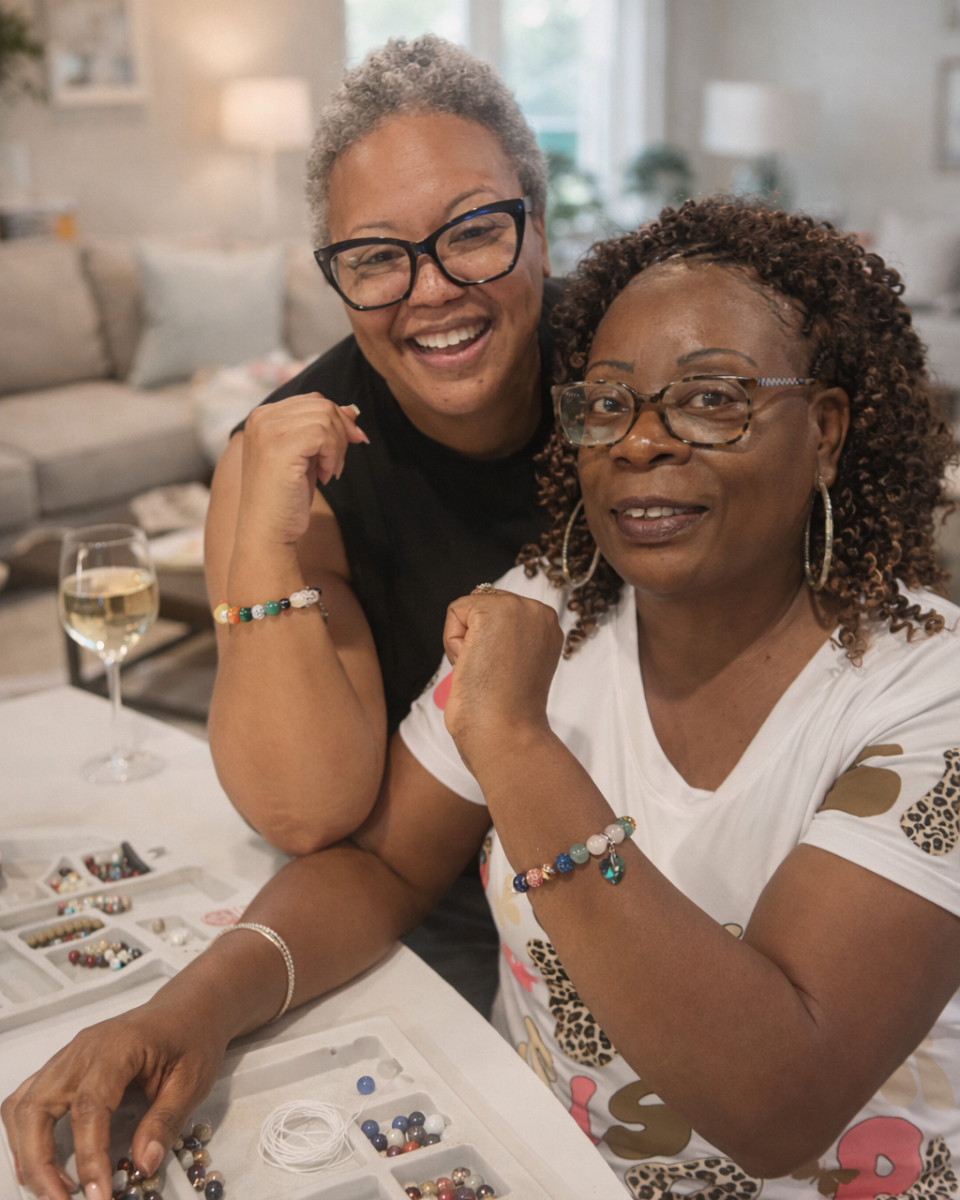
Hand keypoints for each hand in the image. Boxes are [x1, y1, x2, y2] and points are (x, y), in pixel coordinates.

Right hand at [1, 1000, 229, 1199]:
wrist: (188, 1007)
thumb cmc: (193, 1038)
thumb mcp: (193, 1080)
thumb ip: (165, 1122)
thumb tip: (142, 1166)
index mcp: (119, 1046)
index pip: (90, 1106)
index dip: (89, 1155)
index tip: (97, 1195)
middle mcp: (83, 1048)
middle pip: (39, 1106)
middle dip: (40, 1161)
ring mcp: (69, 1054)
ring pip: (24, 1104)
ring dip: (26, 1151)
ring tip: (50, 1190)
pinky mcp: (64, 1064)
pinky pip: (28, 1098)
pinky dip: (23, 1133)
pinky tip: (35, 1163)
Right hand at [237, 393, 368, 546]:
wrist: (266, 532)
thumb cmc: (286, 498)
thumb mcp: (307, 456)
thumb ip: (324, 430)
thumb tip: (352, 409)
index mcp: (262, 417)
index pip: (313, 400)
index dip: (337, 421)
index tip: (341, 450)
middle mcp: (260, 418)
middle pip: (322, 405)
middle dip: (340, 434)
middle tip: (334, 465)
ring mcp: (267, 431)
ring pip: (326, 417)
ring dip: (337, 447)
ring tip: (327, 471)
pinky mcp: (279, 448)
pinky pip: (323, 434)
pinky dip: (332, 455)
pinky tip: (324, 475)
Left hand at [442, 589, 563, 772]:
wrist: (507, 735)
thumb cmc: (506, 715)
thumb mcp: (516, 665)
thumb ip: (507, 642)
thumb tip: (482, 635)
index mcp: (546, 626)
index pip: (498, 615)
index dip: (489, 646)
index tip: (504, 675)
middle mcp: (539, 611)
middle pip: (481, 607)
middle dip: (476, 640)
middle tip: (492, 674)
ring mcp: (519, 608)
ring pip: (467, 609)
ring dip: (464, 642)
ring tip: (484, 670)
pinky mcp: (494, 611)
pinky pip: (455, 612)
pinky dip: (453, 642)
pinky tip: (473, 664)